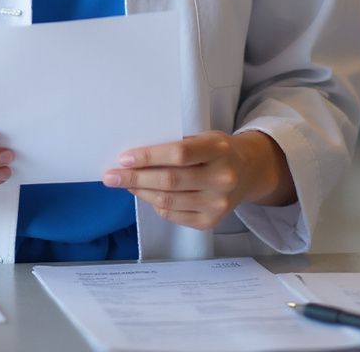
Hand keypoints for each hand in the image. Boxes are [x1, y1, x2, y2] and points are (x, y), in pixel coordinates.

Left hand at [101, 130, 293, 229]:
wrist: (248, 171)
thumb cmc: (216, 149)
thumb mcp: (202, 136)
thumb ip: (175, 145)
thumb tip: (133, 157)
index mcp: (218, 149)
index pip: (179, 154)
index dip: (149, 157)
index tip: (123, 158)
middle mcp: (222, 178)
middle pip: (170, 181)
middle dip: (135, 179)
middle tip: (111, 176)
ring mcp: (218, 204)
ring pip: (168, 201)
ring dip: (140, 192)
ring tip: (124, 184)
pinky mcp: (211, 222)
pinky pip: (173, 215)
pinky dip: (154, 204)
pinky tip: (144, 194)